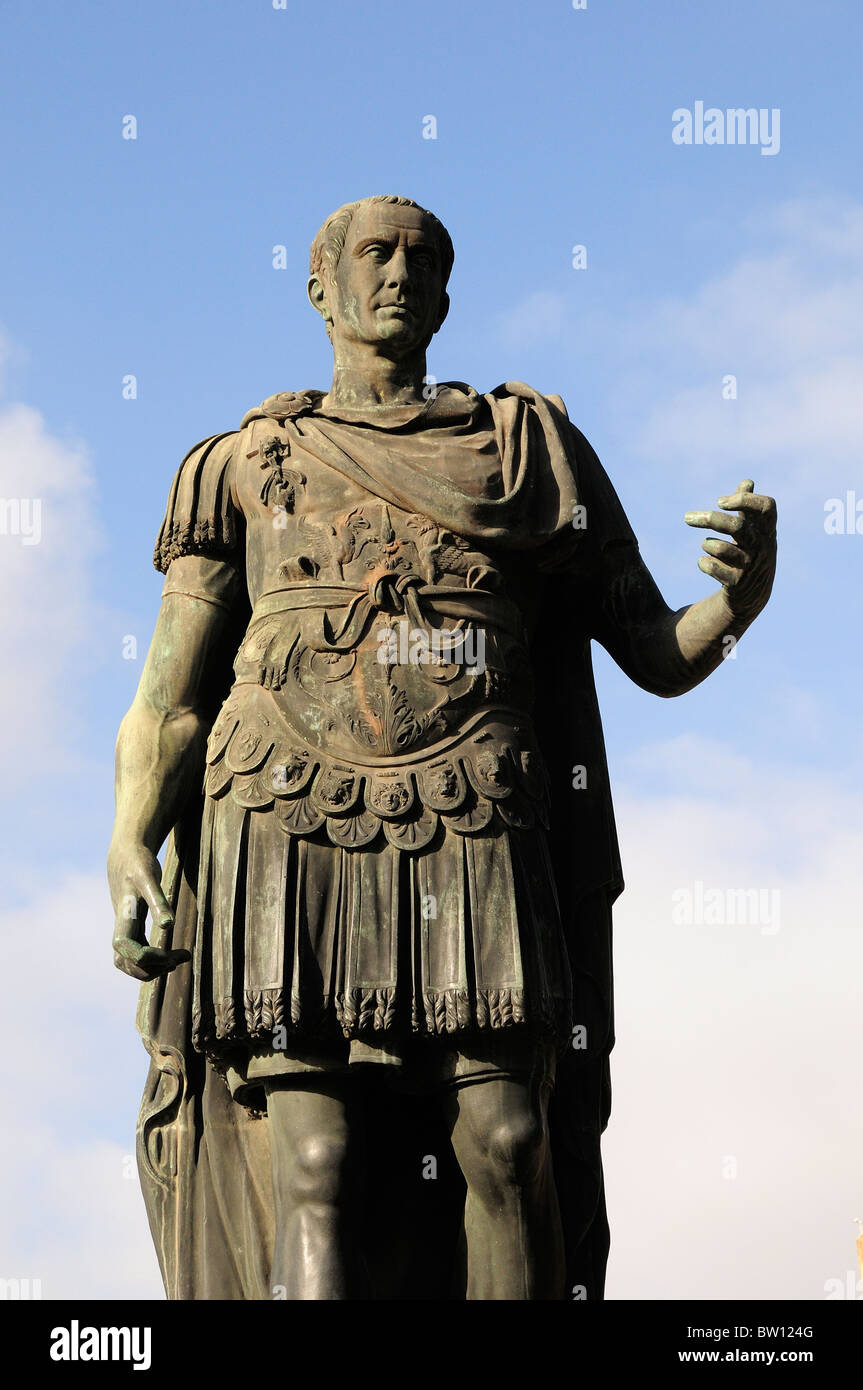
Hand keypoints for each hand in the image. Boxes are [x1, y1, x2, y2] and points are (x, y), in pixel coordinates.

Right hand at [108, 840, 190, 981]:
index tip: (170, 954)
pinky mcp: (132, 925)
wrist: (126, 853)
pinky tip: (171, 955)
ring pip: (128, 961)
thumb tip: (168, 926)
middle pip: (125, 962)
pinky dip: (152, 959)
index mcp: (123, 917)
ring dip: (151, 968)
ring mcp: (125, 927)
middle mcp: (121, 926)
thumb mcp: (150, 879)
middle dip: (150, 968)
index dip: (145, 958)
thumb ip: (158, 902)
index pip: (125, 949)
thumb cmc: (138, 863)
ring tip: (177, 961)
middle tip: (180, 959)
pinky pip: (137, 951)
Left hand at [684, 479, 776, 618]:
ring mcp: (750, 566)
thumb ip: (748, 507)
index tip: (720, 501)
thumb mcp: (754, 531)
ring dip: (707, 544)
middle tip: (686, 518)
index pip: (767, 507)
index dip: (745, 500)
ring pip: (721, 549)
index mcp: (767, 530)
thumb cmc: (750, 553)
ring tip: (707, 545)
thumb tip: (748, 482)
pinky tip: (705, 563)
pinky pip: (713, 568)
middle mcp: (762, 547)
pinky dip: (703, 563)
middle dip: (710, 519)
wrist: (752, 595)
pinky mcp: (737, 583)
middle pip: (737, 527)